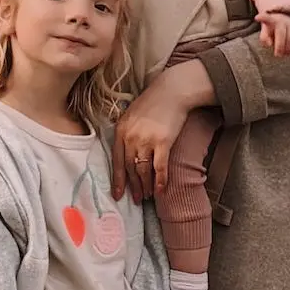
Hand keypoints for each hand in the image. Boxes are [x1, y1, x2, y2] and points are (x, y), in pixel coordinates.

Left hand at [113, 75, 195, 201]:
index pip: (117, 161)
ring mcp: (146, 140)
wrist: (172, 90)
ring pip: (143, 170)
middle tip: (136, 199)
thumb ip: (126, 132)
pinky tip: (161, 189)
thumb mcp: (131, 115)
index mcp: (121, 130)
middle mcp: (130, 137)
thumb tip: (127, 152)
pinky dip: (160, 181)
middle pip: (130, 168)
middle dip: (133, 186)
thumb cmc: (154, 102)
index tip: (118, 195)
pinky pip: (159, 167)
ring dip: (145, 186)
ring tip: (148, 195)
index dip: (117, 180)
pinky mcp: (162, 142)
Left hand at [258, 12, 289, 57]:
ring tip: (283, 55)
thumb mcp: (266, 31)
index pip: (266, 18)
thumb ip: (264, 38)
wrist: (286, 19)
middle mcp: (282, 20)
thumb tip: (269, 44)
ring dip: (287, 49)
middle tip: (277, 55)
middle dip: (279, 46)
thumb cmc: (272, 28)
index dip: (262, 18)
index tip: (257, 17)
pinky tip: (289, 53)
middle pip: (281, 33)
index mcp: (271, 20)